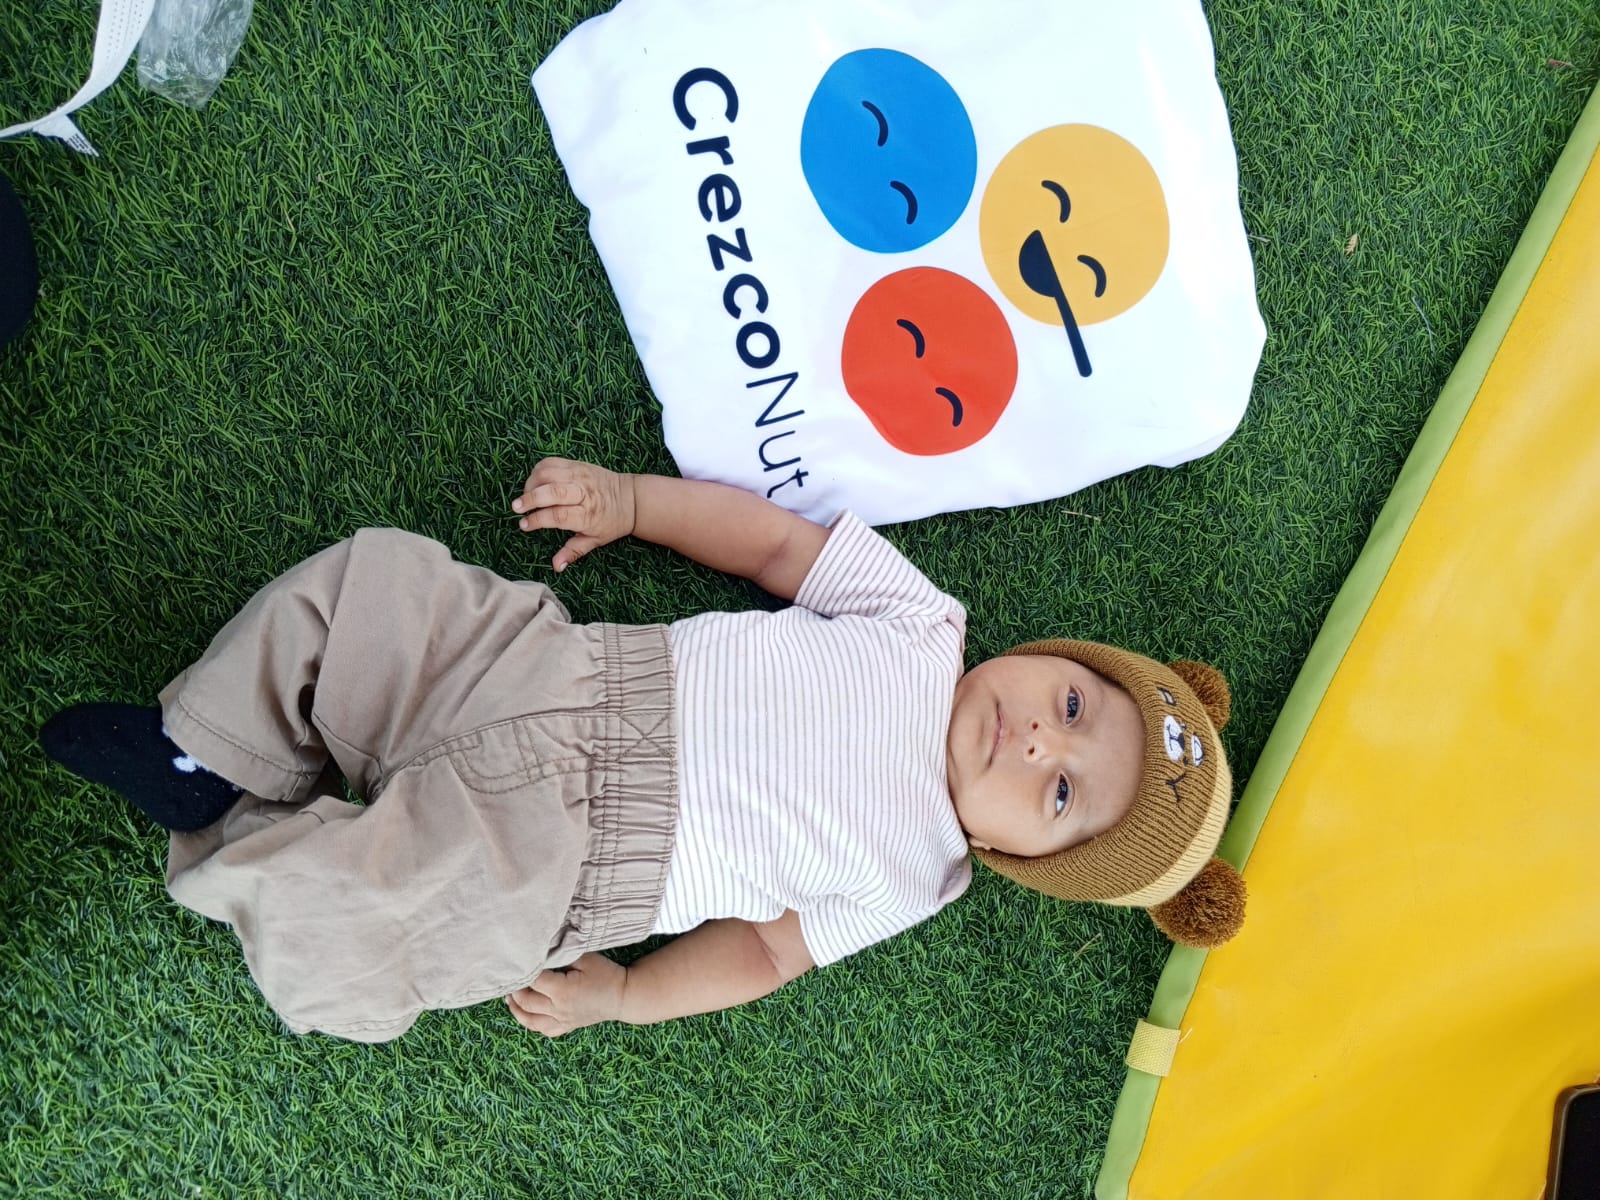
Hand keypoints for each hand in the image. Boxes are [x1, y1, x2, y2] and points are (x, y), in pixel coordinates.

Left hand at [504, 952, 626, 1036]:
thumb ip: (562, 953)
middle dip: (515, 989)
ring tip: (509, 996)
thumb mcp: (585, 957)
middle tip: (510, 976)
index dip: (523, 970)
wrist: (624, 996)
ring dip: (516, 1009)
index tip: (517, 960)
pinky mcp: (567, 1026)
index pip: (533, 980)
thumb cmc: (606, 974)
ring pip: (530, 1020)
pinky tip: (526, 1013)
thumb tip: (542, 947)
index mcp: (563, 990)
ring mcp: (562, 1021)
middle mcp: (558, 1009)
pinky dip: (531, 1022)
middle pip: (526, 1001)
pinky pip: (543, 1030)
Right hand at [512, 458, 637, 571]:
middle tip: (516, 507)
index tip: (524, 525)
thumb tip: (556, 566)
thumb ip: (573, 552)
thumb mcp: (596, 541)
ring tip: (525, 497)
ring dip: (531, 483)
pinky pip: (551, 462)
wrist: (632, 498)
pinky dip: (538, 471)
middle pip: (552, 491)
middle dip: (530, 498)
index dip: (538, 520)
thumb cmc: (612, 522)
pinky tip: (534, 483)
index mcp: (588, 514)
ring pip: (549, 473)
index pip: (558, 515)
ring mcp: (581, 475)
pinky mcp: (578, 464)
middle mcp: (584, 492)